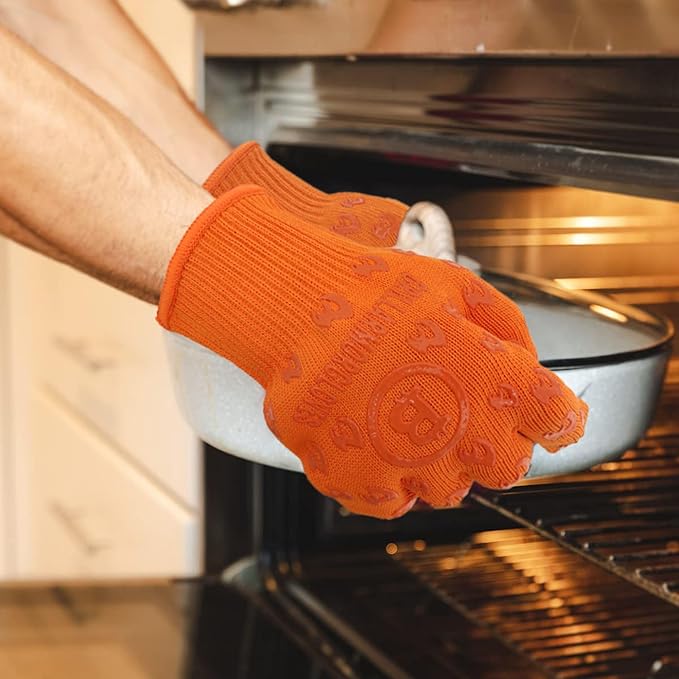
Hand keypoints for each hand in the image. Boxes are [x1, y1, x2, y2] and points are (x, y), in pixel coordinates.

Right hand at [157, 187, 587, 518]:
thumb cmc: (374, 291)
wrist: (298, 308)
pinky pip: (393, 502)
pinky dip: (390, 478)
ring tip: (406, 417)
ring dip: (439, 460)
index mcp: (494, 382)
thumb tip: (526, 366)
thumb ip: (507, 330)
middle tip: (462, 408)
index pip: (558, 420)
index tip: (545, 412)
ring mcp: (407, 465)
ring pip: (449, 489)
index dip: (553, 414)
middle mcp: (459, 436)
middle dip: (494, 439)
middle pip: (507, 466)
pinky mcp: (358, 482)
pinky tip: (374, 440)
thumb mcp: (457, 285)